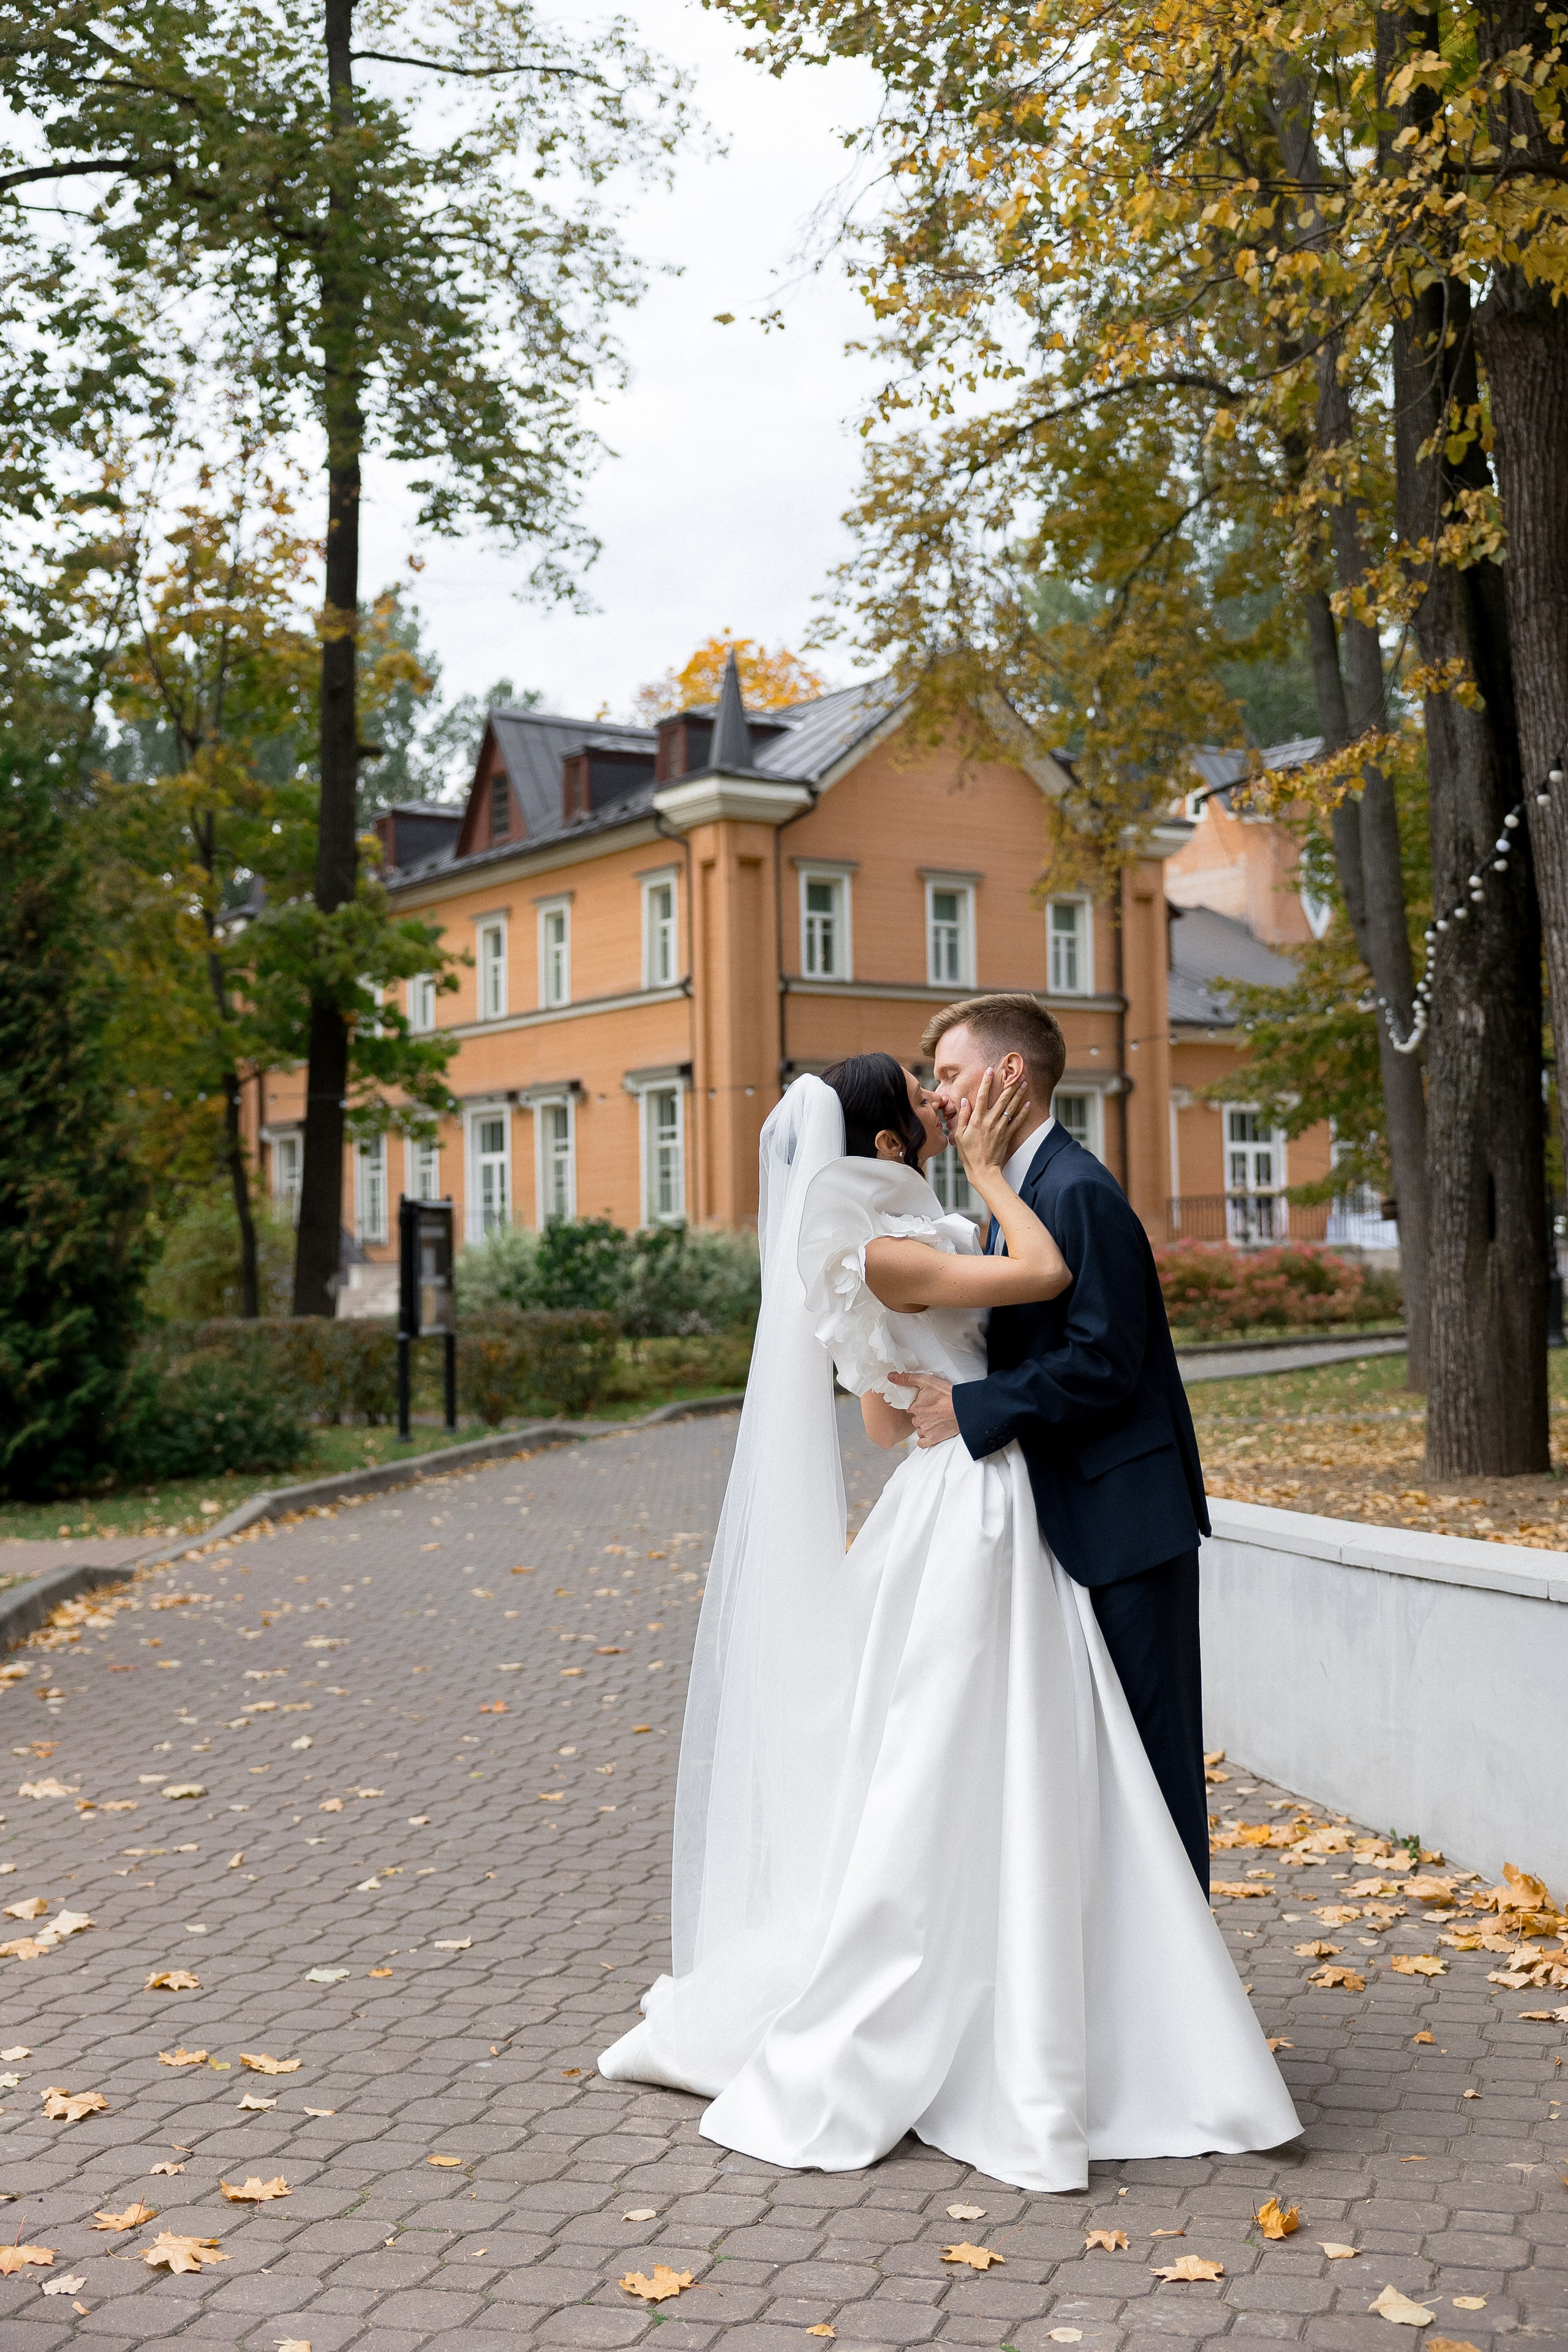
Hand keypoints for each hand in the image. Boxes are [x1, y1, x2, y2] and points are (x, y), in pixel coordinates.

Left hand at [902, 1374, 957, 1448]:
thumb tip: (891, 1377)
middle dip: (920, 1415)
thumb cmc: (947, 1394)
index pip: (909, 1408)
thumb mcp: (926, 1381)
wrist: (963, 1408)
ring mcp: (926, 1430)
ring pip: (918, 1430)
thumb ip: (907, 1379)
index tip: (922, 1403)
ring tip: (933, 1420)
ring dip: (923, 1426)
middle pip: (914, 1419)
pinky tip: (929, 1433)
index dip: (915, 1405)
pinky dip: (924, 1439)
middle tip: (930, 1410)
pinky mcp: (934, 1438)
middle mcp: (918, 1420)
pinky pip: (922, 1443)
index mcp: (915, 1407)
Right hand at [951, 1065, 1029, 1185]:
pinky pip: (1017, 1122)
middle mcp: (989, 1121)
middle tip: (1015, 1074)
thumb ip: (963, 1117)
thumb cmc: (968, 1154)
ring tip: (1024, 1084)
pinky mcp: (1007, 1135)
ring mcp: (1000, 1128)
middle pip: (1001, 1099)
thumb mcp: (959, 1136)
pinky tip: (1028, 1104)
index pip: (981, 1097)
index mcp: (976, 1120)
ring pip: (1011, 1108)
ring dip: (1018, 1095)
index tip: (990, 1070)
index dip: (986, 1082)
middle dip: (1009, 1085)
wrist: (983, 1170)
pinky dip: (1023, 1112)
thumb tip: (965, 1101)